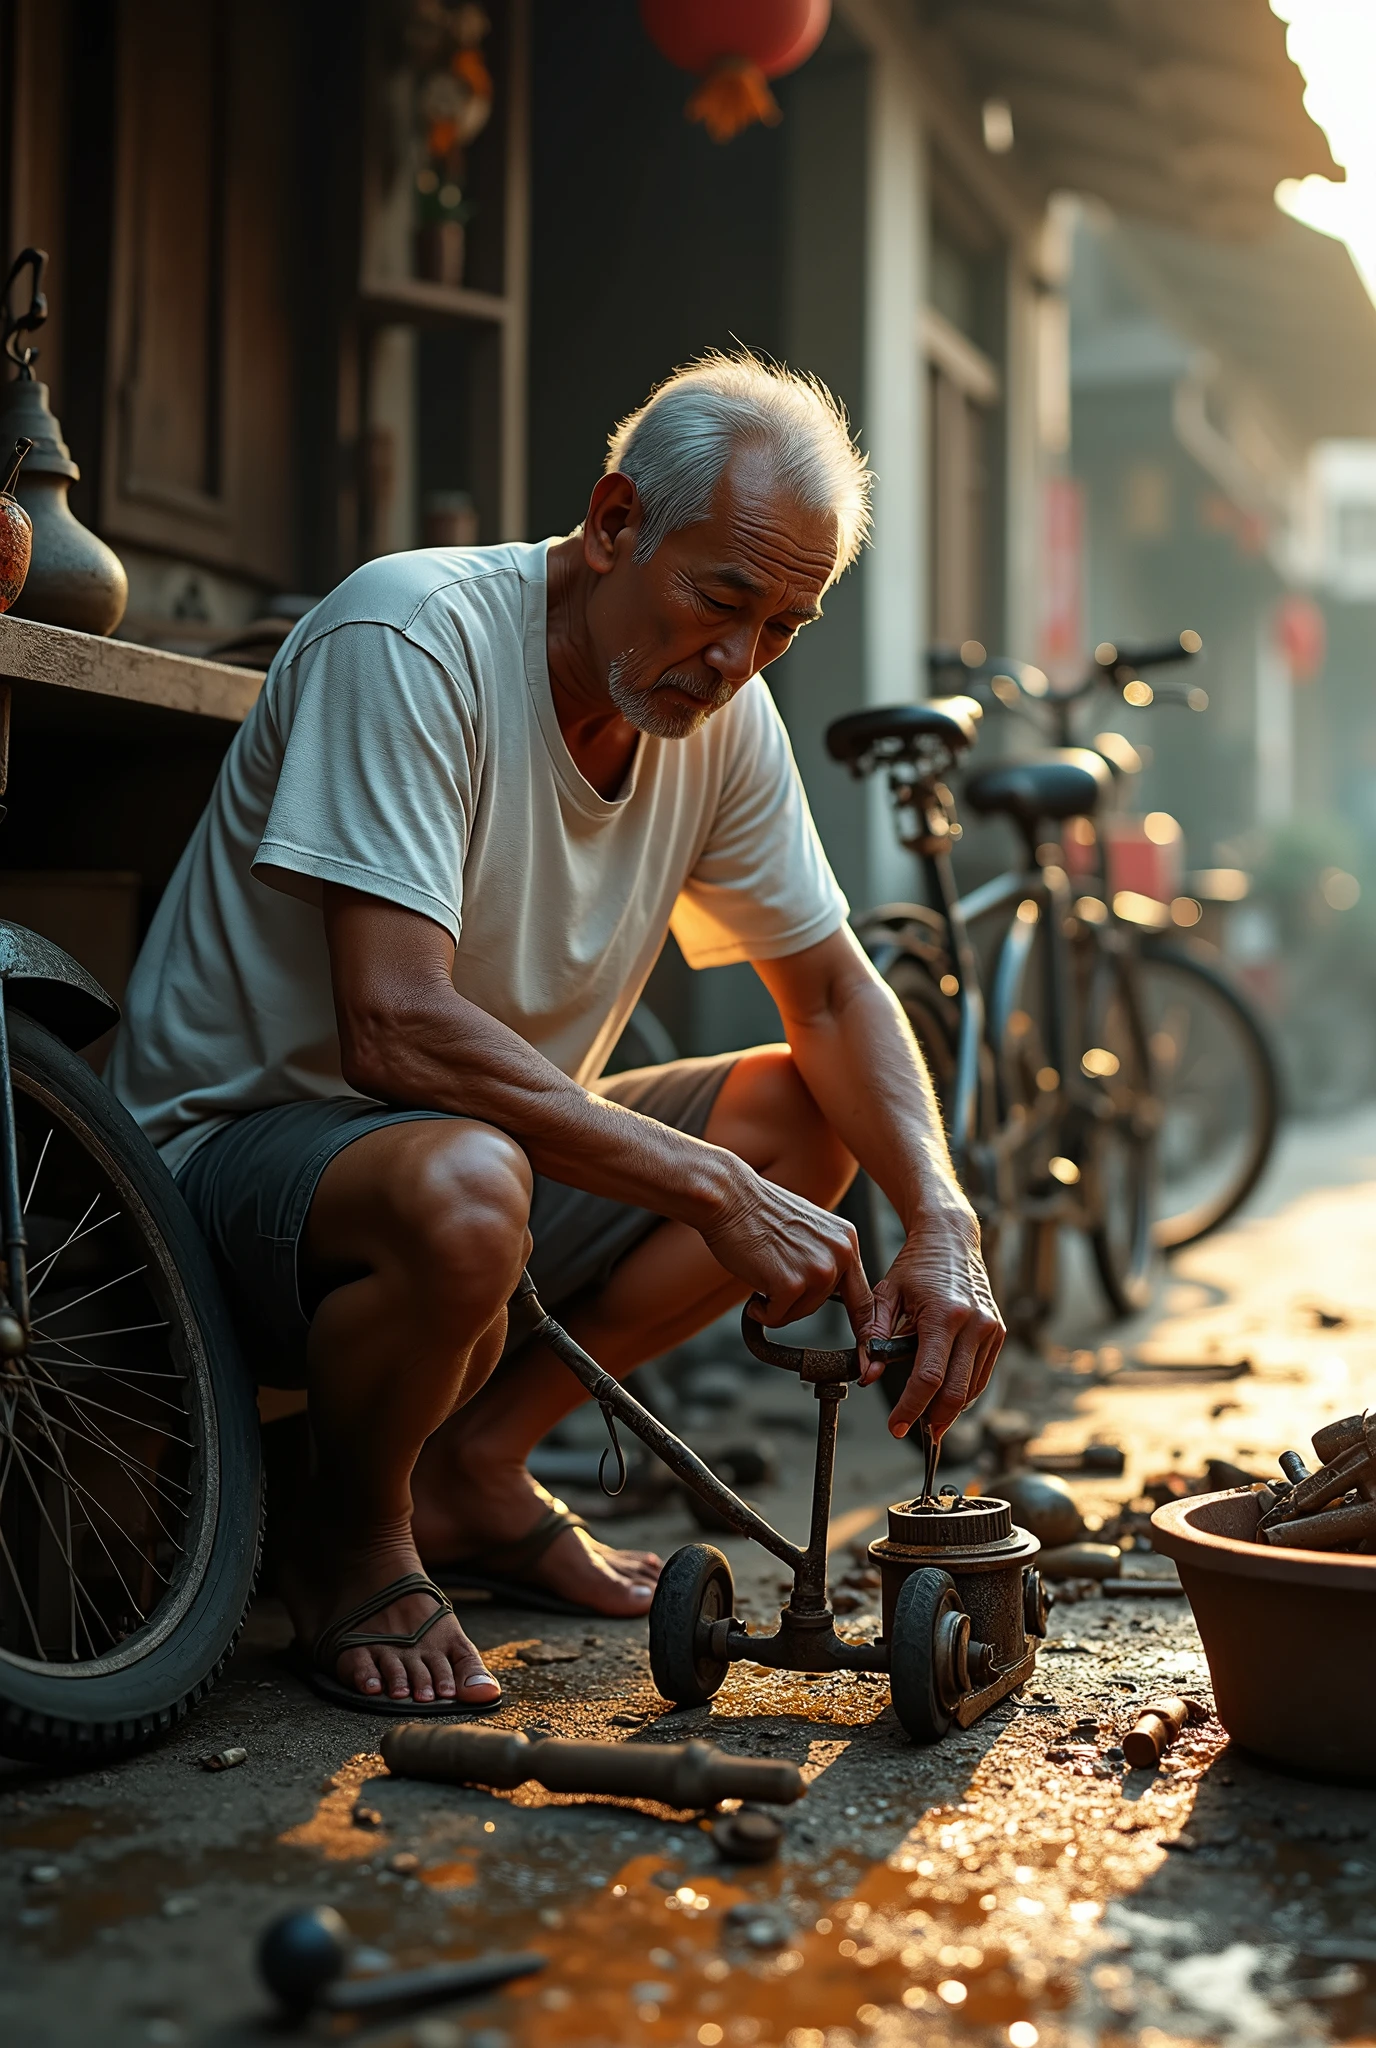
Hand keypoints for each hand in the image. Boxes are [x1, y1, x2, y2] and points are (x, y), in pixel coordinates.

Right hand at [699, 1162, 872, 1333]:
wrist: (727, 1197)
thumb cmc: (757, 1212)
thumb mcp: (808, 1230)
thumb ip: (824, 1257)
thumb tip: (822, 1291)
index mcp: (847, 1240)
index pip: (864, 1295)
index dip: (863, 1327)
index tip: (866, 1352)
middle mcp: (840, 1255)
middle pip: (822, 1304)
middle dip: (796, 1301)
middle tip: (771, 1278)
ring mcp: (818, 1270)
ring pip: (799, 1312)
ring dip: (776, 1302)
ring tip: (761, 1269)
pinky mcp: (791, 1284)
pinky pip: (776, 1317)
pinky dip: (760, 1310)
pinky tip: (752, 1283)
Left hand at [860, 1198, 1004, 1439]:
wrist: (951, 1239)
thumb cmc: (916, 1265)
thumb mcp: (886, 1294)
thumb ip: (874, 1335)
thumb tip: (867, 1373)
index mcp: (944, 1315)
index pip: (929, 1377)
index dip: (910, 1408)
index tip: (895, 1425)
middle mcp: (974, 1324)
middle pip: (956, 1391)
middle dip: (933, 1419)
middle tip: (912, 1432)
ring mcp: (991, 1329)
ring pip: (972, 1388)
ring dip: (949, 1410)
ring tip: (926, 1421)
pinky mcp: (998, 1332)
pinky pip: (982, 1375)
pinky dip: (964, 1392)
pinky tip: (945, 1399)